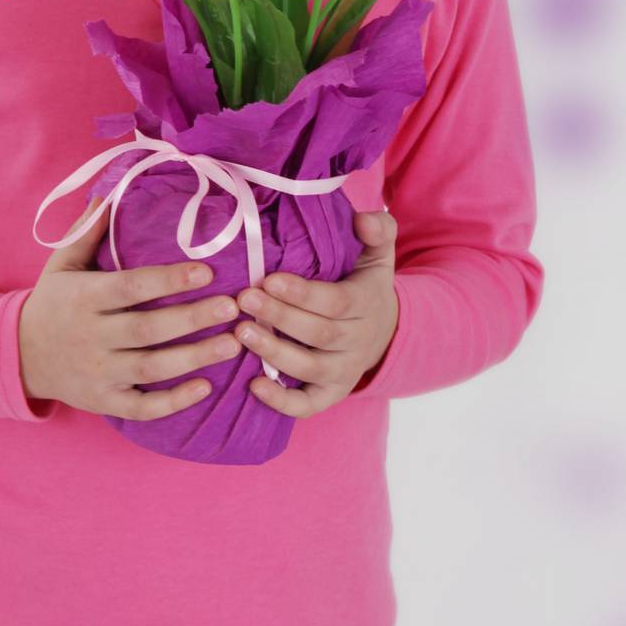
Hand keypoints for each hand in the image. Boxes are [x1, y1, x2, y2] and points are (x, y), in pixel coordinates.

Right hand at [18, 196, 244, 418]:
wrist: (18, 356)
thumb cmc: (51, 303)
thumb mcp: (61, 264)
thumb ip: (87, 231)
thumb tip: (110, 193)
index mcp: (83, 297)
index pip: (130, 287)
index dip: (169, 281)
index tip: (207, 272)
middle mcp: (91, 336)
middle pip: (148, 329)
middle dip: (193, 318)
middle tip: (233, 306)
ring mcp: (98, 373)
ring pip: (152, 368)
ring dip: (196, 358)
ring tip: (233, 343)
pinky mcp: (104, 401)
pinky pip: (143, 407)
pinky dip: (174, 402)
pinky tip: (205, 387)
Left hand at [234, 209, 399, 418]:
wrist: (385, 331)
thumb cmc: (365, 285)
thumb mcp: (377, 254)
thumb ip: (377, 229)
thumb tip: (364, 219)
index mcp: (365, 303)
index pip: (335, 302)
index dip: (302, 293)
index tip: (269, 278)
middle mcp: (357, 341)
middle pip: (319, 334)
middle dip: (280, 317)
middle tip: (244, 299)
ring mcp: (345, 371)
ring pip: (311, 369)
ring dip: (275, 353)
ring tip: (240, 333)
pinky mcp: (331, 394)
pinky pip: (309, 405)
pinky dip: (283, 402)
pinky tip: (254, 385)